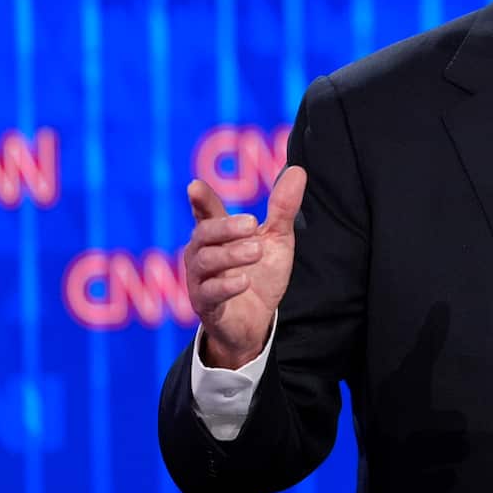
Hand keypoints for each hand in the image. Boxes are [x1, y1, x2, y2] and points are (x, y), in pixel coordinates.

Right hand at [183, 166, 306, 368]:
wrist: (257, 322)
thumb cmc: (260, 275)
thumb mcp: (276, 239)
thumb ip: (283, 208)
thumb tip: (298, 170)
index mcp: (218, 234)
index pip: (205, 212)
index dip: (200, 200)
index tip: (195, 187)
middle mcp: (203, 253)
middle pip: (204, 233)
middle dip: (225, 226)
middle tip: (252, 223)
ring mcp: (201, 279)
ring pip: (205, 261)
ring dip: (231, 254)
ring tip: (257, 250)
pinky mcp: (206, 305)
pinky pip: (208, 293)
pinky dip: (226, 285)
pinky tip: (243, 281)